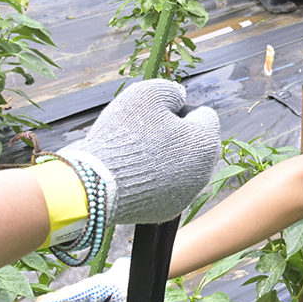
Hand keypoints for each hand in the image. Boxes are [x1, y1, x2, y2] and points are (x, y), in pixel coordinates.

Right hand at [60, 79, 221, 226]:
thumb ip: (170, 90)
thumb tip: (179, 97)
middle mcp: (204, 171)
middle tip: (146, 133)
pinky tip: (136, 174)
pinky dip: (157, 180)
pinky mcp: (169, 211)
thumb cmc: (124, 135)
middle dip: (178, 135)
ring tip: (138, 155)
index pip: (203, 115)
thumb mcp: (147, 94)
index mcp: (206, 141)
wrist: (97, 183)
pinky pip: (168, 188)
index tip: (156, 115)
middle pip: (197, 143)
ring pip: (184, 167)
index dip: (179, 110)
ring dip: (168, 158)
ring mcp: (187, 194)